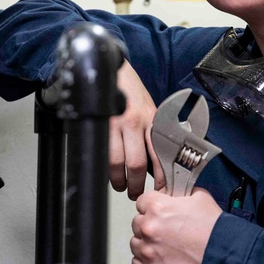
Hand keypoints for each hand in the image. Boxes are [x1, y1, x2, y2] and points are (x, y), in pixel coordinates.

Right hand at [109, 61, 158, 199]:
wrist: (113, 70)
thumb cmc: (131, 92)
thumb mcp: (150, 111)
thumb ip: (153, 134)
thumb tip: (157, 163)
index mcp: (153, 121)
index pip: (162, 156)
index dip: (162, 178)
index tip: (162, 190)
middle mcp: (136, 123)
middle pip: (138, 165)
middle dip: (137, 186)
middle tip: (136, 193)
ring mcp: (117, 124)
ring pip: (118, 164)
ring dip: (119, 180)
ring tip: (121, 185)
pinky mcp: (101, 125)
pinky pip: (104, 153)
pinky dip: (106, 168)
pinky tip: (108, 172)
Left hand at [131, 189, 221, 263]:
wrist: (224, 260)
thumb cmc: (215, 231)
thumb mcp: (201, 198)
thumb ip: (181, 193)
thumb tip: (174, 195)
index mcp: (157, 207)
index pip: (142, 201)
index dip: (152, 205)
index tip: (160, 212)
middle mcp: (148, 228)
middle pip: (137, 222)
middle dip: (149, 224)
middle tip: (166, 231)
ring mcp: (147, 251)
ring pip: (136, 243)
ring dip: (146, 243)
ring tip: (164, 247)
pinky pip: (137, 262)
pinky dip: (146, 261)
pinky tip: (161, 259)